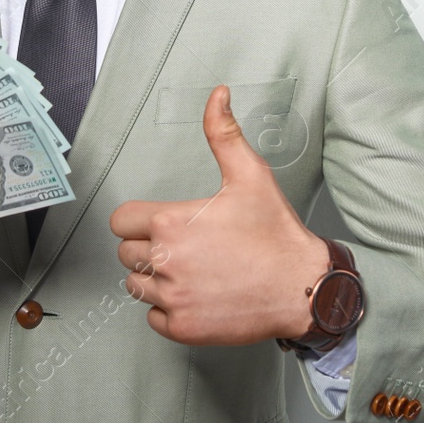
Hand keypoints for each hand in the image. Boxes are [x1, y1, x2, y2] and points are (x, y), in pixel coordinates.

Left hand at [109, 85, 330, 344]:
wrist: (302, 288)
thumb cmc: (275, 233)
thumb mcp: (250, 175)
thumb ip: (224, 133)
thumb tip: (218, 95)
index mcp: (171, 223)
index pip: (121, 222)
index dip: (140, 221)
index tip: (162, 224)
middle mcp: (165, 261)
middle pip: (126, 254)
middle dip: (147, 249)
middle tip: (183, 247)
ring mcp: (173, 298)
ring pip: (137, 287)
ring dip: (155, 280)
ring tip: (191, 271)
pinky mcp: (183, 328)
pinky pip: (154, 318)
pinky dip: (169, 310)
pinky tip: (197, 296)